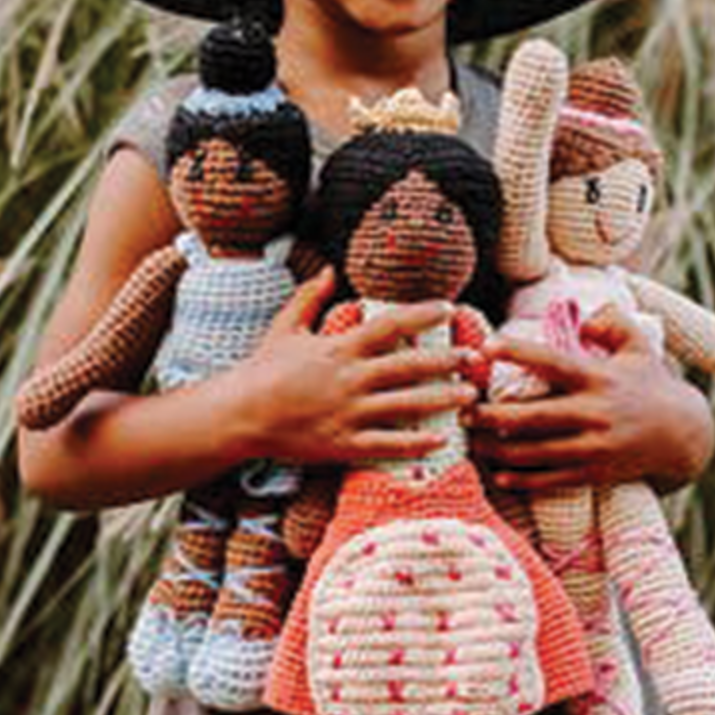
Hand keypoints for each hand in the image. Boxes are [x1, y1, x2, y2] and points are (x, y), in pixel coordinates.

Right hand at [237, 268, 480, 468]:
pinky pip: (386, 445)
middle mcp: (350, 379)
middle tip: (475, 358)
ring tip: (470, 396)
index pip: (391, 325)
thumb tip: (328, 269)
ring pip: (406, 406)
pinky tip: (440, 441)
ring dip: (442, 400)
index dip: (423, 315)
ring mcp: (348, 413)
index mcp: (339, 348)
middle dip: (447, 361)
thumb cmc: (261, 369)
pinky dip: (415, 444)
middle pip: (409, 367)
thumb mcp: (285, 327)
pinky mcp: (342, 444)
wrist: (239, 414)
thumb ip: (310, 297)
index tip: (449, 309)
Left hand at [467, 303, 714, 492]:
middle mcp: (594, 414)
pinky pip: (551, 479)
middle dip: (491, 415)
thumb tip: (582, 316)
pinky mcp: (594, 473)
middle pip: (532, 417)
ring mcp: (593, 448)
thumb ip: (611, 322)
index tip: (485, 347)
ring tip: (473, 441)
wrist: (684, 436)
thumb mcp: (639, 345)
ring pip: (535, 452)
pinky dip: (522, 478)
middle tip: (463, 411)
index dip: (517, 353)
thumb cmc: (652, 384)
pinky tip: (499, 474)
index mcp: (599, 378)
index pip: (552, 362)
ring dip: (498, 449)